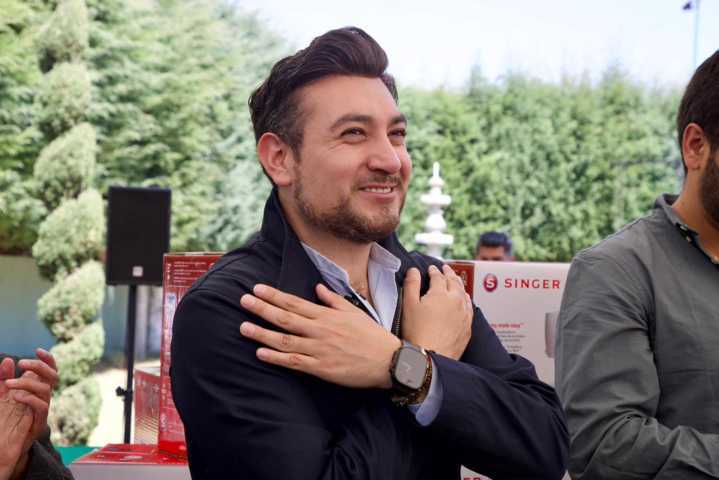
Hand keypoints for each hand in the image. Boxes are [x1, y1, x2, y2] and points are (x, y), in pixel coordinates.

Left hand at [4, 349, 57, 455]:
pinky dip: (29, 399)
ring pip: (45, 389)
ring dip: (27, 383)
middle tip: (22, 363)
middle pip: (52, 376)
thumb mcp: (0, 395)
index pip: (50, 370)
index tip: (38, 350)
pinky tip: (15, 397)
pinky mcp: (39, 422)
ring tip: (8, 384)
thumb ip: (2, 378)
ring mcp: (43, 408)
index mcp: (37, 388)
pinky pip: (41, 406)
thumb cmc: (3, 419)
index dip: (48, 359)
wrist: (4, 446)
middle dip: (39, 366)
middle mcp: (43, 396)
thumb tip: (7, 360)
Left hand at [239, 283, 400, 388]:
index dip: (274, 295)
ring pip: (285, 340)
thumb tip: (318, 287)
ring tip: (243, 327)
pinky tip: (260, 353)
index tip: (257, 289)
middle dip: (262, 309)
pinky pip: (294, 362)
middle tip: (243, 300)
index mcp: (327, 316)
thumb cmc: (373, 336)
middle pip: (285, 318)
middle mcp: (320, 331)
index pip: (295, 303)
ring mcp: (319, 350)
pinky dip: (276, 358)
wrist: (389, 362)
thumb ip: (333, 300)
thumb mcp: (355, 312)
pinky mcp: (321, 368)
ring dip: (262, 333)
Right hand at [402, 265, 472, 359]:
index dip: (434, 271)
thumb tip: (414, 270)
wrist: (429, 358)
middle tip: (446, 268)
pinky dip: (467, 299)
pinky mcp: (467, 327)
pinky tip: (465, 299)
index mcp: (440, 294)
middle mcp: (456, 301)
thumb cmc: (416, 333)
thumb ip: (411, 284)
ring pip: (464, 293)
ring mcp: (464, 314)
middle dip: (449, 273)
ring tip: (456, 280)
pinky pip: (470, 308)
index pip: (438, 277)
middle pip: (454, 282)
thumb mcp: (408, 305)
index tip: (431, 268)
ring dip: (459, 284)